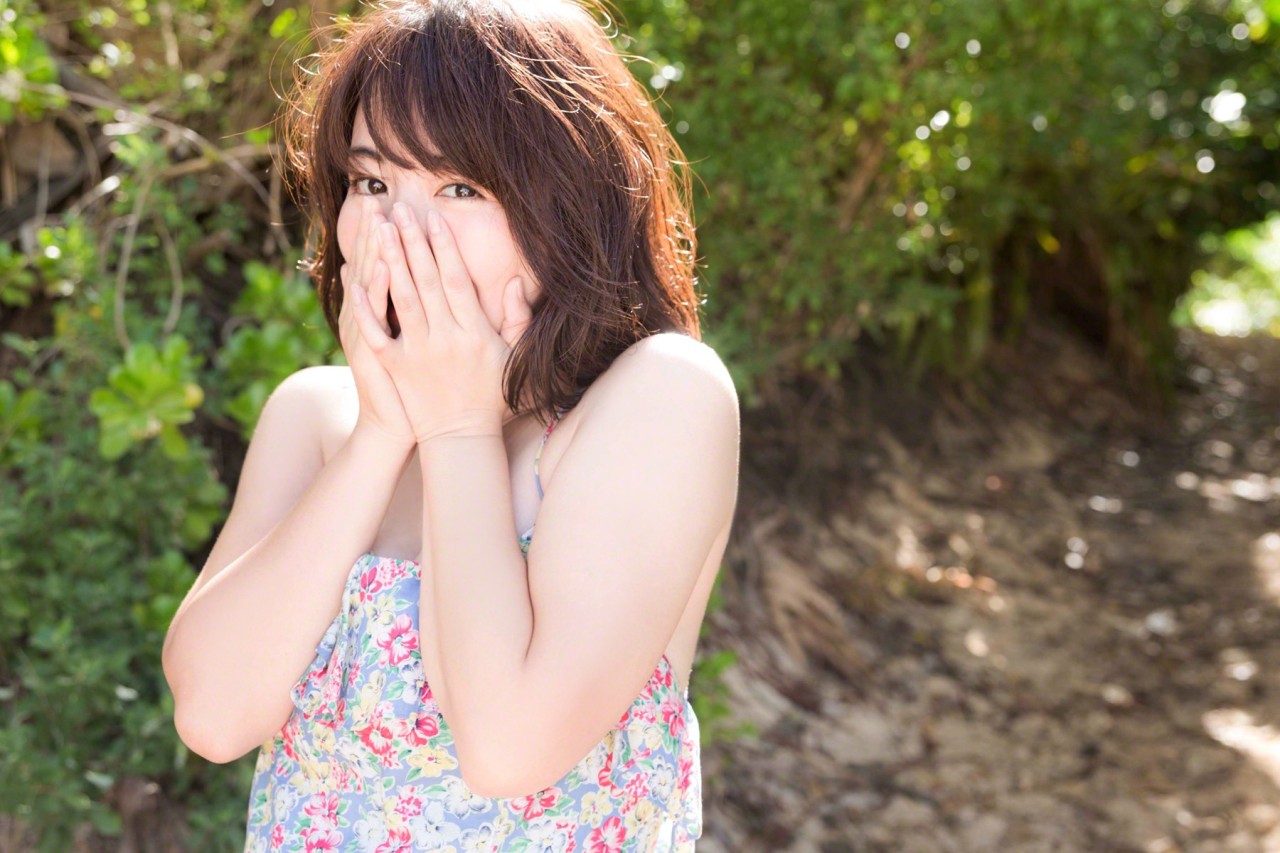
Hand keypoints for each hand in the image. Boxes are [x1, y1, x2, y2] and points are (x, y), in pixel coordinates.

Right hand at [339, 195, 416, 448]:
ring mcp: (369, 335)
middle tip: (376, 201)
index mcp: (386, 315)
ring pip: (370, 288)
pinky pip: (372, 319)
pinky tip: (375, 270)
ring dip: (373, 255)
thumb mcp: (411, 345)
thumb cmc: (414, 389)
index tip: (391, 207)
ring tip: (376, 224)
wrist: (398, 428)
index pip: (385, 267)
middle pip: (374, 269)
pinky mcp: (373, 354)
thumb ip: (412, 311)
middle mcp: (372, 320)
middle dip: (377, 235)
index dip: (387, 238)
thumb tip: (404, 275)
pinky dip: (372, 295)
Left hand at [346, 201, 533, 443]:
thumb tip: (512, 283)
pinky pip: (376, 332)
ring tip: (379, 228)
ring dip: (388, 260)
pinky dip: (365, 306)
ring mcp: (417, 352)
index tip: (433, 218)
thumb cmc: (492, 397)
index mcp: (475, 333)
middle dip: (411, 242)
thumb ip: (517, 320)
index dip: (443, 246)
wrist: (461, 438)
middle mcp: (444, 338)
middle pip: (425, 280)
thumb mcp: (516, 359)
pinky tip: (355, 278)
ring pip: (401, 297)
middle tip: (400, 209)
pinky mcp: (396, 366)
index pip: (455, 280)